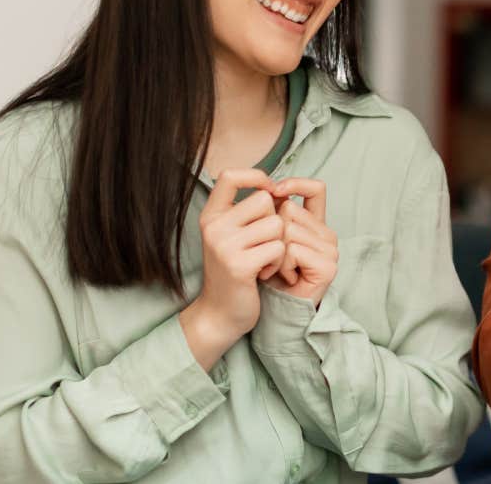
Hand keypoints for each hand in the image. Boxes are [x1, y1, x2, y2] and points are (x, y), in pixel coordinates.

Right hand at [180, 168, 286, 369]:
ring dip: (279, 244)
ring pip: (276, 224)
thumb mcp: (233, 236)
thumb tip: (277, 187)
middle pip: (264, 200)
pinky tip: (264, 273)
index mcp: (211, 215)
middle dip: (275, 220)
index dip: (255, 176)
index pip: (230, 175)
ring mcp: (224, 245)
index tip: (269, 190)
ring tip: (265, 260)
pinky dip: (279, 262)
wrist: (220, 314)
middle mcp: (213, 227)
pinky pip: (278, 248)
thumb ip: (247, 212)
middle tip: (265, 244)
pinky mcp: (239, 265)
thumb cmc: (234, 271)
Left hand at [262, 178, 338, 306]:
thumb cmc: (267, 273)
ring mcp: (330, 250)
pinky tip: (286, 277)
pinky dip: (281, 264)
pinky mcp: (328, 266)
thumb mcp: (268, 237)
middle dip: (271, 231)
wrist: (272, 307)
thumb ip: (272, 214)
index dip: (296, 183)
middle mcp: (327, 233)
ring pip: (287, 229)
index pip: (316, 189)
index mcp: (315, 224)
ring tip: (278, 268)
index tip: (274, 189)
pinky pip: (292, 250)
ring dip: (274, 251)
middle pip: (289, 209)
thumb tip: (264, 188)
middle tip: (273, 255)